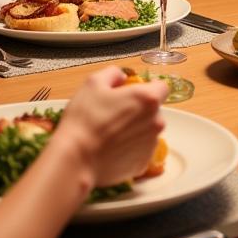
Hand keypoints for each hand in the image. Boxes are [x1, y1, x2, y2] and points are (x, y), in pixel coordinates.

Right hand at [57, 67, 166, 186]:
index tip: (131, 93)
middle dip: (139, 109)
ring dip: (135, 129)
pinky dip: (129, 147)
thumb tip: (123, 78)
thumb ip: (114, 73)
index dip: (147, 88)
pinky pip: (140, 149)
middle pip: (154, 110)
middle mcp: (156, 122)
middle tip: (115, 113)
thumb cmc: (85, 118)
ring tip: (110, 133)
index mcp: (148, 99)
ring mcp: (151, 145)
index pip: (161, 87)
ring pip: (148, 130)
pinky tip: (111, 148)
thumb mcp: (93, 83)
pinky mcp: (143, 164)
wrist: (75, 160)